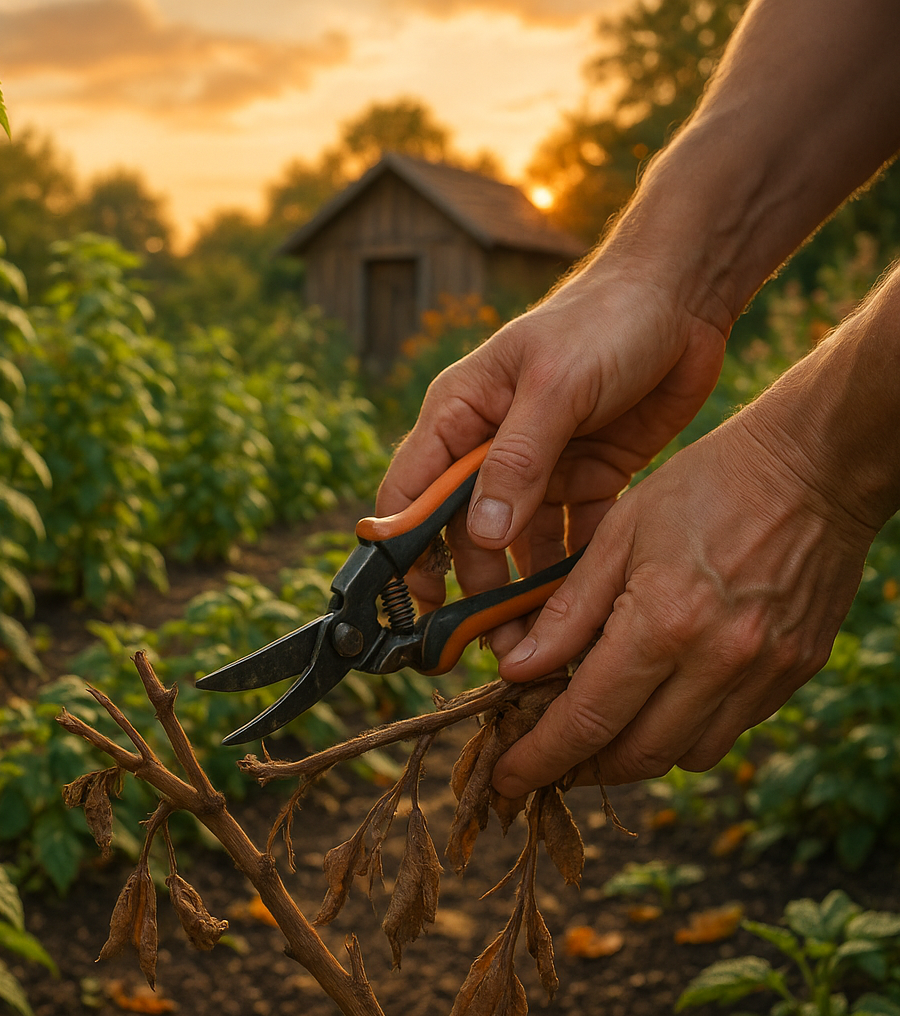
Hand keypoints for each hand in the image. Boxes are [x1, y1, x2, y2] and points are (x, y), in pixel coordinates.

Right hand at [376, 255, 729, 651]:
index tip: (419, 604)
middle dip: (474, 587)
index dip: (406, 551)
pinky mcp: (589, 478)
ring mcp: (540, 466)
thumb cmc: (604, 322)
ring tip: (539, 643)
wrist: (685, 296)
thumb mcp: (555, 388)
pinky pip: (575, 538)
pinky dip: (578, 573)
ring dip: (524, 591)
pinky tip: (587, 610)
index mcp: (459, 416)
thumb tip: (478, 535)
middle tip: (492, 642)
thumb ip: (516, 461)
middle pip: (464, 533)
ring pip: (519, 545)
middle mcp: (490, 446)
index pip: (411, 493)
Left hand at [491, 410, 875, 793]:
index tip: (507, 779)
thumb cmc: (706, 486)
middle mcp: (719, 662)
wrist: (816, 466)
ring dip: (635, 754)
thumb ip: (567, 612)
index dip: (540, 757)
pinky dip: (684, 728)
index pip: (587, 720)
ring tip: (597, 729)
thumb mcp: (618, 534)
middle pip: (637, 756)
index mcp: (664, 623)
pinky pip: (729, 728)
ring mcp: (765, 673)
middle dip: (581, 769)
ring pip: (686, 755)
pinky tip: (658, 698)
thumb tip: (517, 672)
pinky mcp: (795, 672)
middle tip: (544, 761)